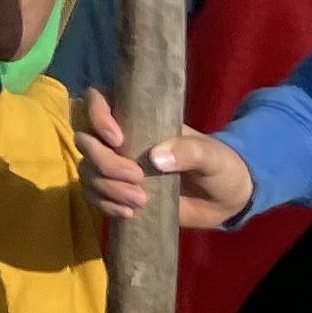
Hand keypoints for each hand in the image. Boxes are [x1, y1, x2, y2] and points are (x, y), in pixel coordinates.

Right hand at [77, 88, 255, 229]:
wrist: (225, 201)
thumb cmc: (219, 167)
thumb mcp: (212, 156)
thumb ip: (188, 152)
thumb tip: (155, 158)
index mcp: (140, 118)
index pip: (99, 99)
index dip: (97, 115)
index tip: (118, 139)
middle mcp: (121, 139)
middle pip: (86, 140)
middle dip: (105, 162)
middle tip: (137, 178)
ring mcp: (116, 167)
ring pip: (87, 169)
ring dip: (106, 187)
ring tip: (140, 202)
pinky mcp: (118, 193)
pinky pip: (93, 195)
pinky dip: (104, 204)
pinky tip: (129, 213)